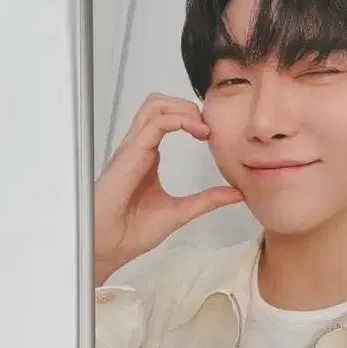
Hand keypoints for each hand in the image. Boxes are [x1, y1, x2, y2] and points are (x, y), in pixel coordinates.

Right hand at [93, 93, 242, 285]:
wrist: (110, 244)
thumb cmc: (133, 230)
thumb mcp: (181, 211)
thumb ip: (208, 200)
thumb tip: (235, 194)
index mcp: (147, 156)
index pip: (165, 118)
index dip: (190, 118)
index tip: (211, 135)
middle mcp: (139, 147)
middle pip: (158, 103)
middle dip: (186, 105)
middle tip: (207, 126)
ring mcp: (134, 147)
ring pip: (155, 105)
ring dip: (183, 108)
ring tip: (202, 127)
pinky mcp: (132, 152)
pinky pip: (156, 122)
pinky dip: (180, 120)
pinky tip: (197, 133)